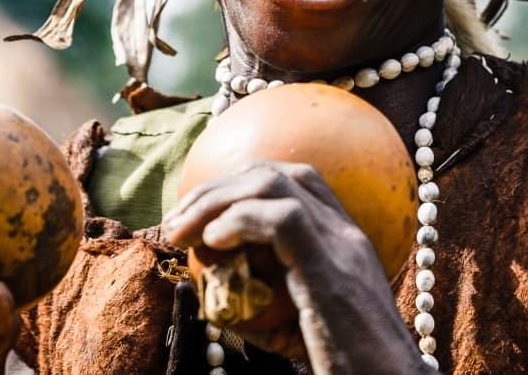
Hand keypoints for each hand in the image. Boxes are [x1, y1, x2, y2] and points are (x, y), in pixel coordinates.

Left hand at [163, 162, 426, 374]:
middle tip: (177, 221)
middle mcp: (345, 233)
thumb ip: (272, 301)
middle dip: (216, 187)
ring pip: (273, 183)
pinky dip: (238, 221)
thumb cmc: (351, 369)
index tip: (200, 212)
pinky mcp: (331, 270)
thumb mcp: (308, 328)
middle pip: (275, 172)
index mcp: (344, 241)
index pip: (294, 180)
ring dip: (215, 200)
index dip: (239, 183)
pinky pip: (280, 219)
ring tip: (182, 231)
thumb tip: (217, 293)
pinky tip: (213, 242)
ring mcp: (341, 246)